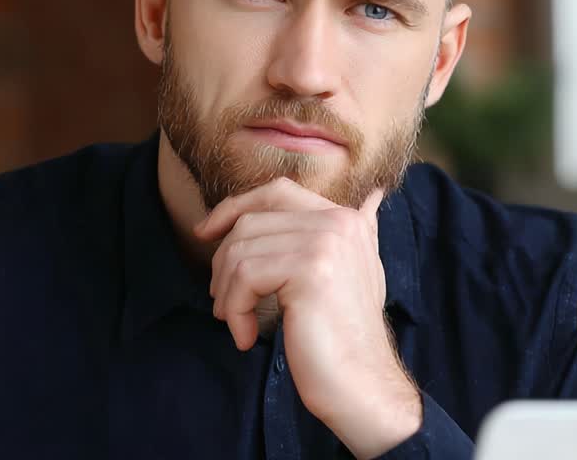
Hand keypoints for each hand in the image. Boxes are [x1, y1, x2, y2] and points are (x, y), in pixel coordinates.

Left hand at [196, 177, 421, 457]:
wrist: (361, 385)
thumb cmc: (341, 339)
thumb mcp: (349, 275)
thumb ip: (343, 238)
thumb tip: (372, 196)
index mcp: (347, 219)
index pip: (277, 192)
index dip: (235, 208)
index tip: (205, 233)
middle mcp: (340, 221)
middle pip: (252, 219)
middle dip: (223, 259)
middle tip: (222, 299)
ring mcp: (327, 242)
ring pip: (242, 250)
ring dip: (226, 292)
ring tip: (235, 322)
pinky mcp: (311, 269)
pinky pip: (245, 275)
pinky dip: (235, 308)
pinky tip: (245, 336)